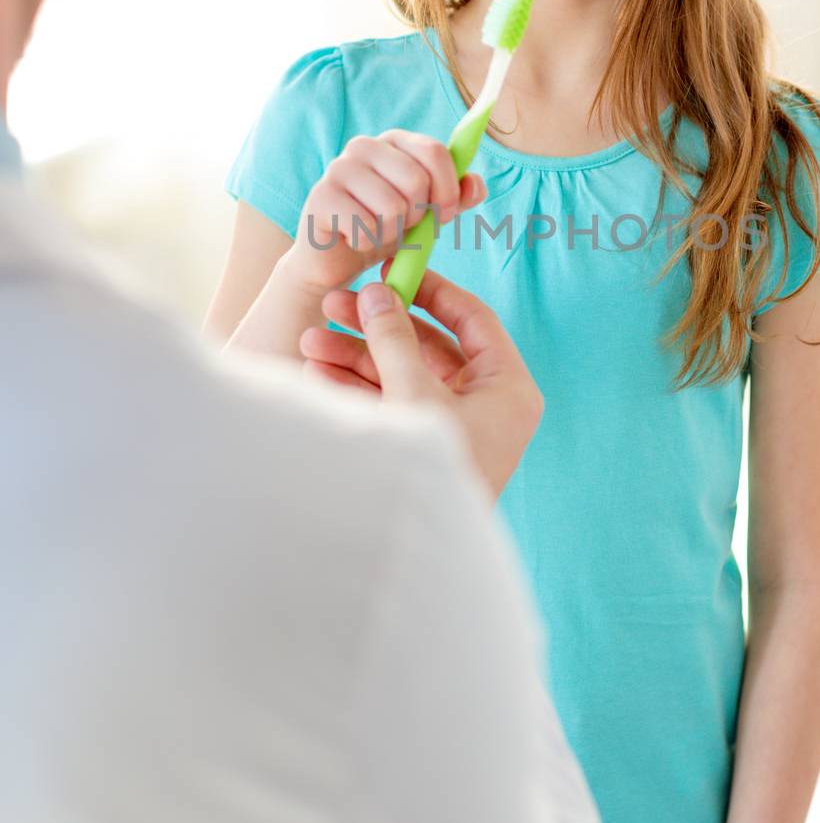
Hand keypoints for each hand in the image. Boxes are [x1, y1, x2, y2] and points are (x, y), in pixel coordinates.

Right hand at [279, 130, 486, 294]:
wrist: (338, 258)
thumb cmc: (387, 227)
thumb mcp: (429, 212)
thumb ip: (457, 197)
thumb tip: (475, 184)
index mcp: (395, 141)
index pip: (436, 152)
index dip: (448, 189)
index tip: (443, 212)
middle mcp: (364, 145)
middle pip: (416, 181)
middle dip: (418, 216)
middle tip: (401, 224)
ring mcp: (338, 168)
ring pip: (392, 207)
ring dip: (392, 233)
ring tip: (378, 232)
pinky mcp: (320, 197)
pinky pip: (364, 227)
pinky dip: (367, 243)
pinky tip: (355, 238)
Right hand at [298, 259, 543, 500]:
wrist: (419, 552)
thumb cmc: (434, 468)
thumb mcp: (412, 391)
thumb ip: (394, 338)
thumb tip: (378, 292)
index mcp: (508, 386)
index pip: (472, 319)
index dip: (430, 290)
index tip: (391, 270)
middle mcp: (487, 405)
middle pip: (428, 347)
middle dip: (376, 328)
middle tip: (333, 306)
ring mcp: (455, 428)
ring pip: (403, 376)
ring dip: (356, 359)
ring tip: (308, 343)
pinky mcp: (425, 450)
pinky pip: (393, 407)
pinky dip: (358, 391)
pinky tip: (318, 373)